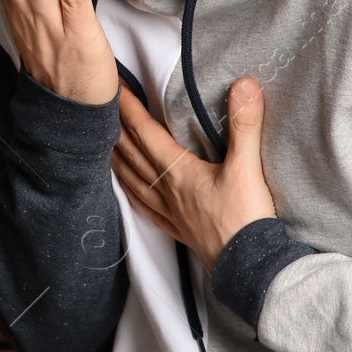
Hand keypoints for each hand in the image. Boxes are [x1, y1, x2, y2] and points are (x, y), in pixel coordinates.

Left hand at [110, 76, 277, 277]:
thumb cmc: (246, 219)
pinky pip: (143, 206)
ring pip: (132, 178)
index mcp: (178, 172)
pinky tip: (126, 189)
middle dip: (116, 126)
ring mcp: (169, 211)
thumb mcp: (248, 167)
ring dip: (116, 156)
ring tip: (103, 141)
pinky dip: (129, 192)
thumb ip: (244, 125)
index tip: (114, 87)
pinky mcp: (177, 228)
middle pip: (132, 153)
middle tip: (102, 105)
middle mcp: (166, 190)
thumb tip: (244, 85)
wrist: (249, 267)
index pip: (145, 132)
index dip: (128, 108)